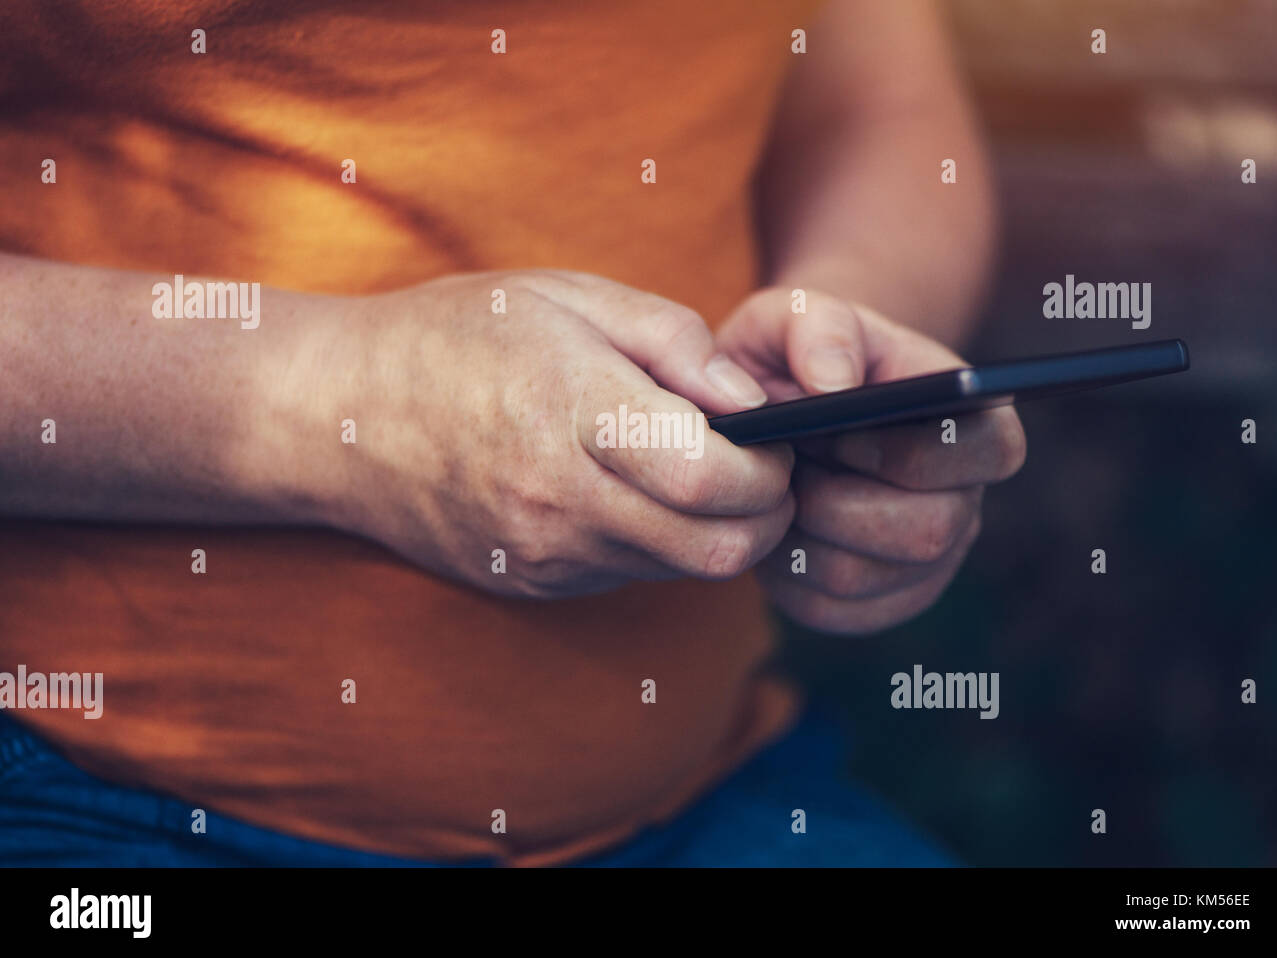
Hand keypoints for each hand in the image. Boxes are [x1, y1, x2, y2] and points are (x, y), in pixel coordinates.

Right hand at [289, 270, 795, 597]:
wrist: (336, 415)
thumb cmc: (458, 335)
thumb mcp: (569, 297)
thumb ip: (675, 344)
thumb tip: (756, 404)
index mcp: (571, 412)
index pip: (715, 478)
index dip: (773, 466)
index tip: (777, 436)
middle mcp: (559, 501)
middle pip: (718, 549)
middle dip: (765, 513)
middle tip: (762, 466)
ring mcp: (544, 553)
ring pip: (682, 568)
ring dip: (715, 528)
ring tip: (694, 468)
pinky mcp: (535, 581)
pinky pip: (632, 572)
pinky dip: (659, 539)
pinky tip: (633, 489)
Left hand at [715, 286, 1025, 634]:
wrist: (768, 408)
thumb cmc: (795, 355)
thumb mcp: (795, 315)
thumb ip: (819, 327)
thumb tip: (833, 385)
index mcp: (971, 423)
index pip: (993, 451)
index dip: (914, 449)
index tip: (839, 430)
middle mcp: (962, 499)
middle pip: (929, 530)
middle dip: (841, 501)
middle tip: (787, 466)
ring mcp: (923, 561)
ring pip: (865, 575)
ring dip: (803, 535)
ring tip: (773, 489)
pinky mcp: (872, 604)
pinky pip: (828, 608)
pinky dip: (784, 573)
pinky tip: (770, 528)